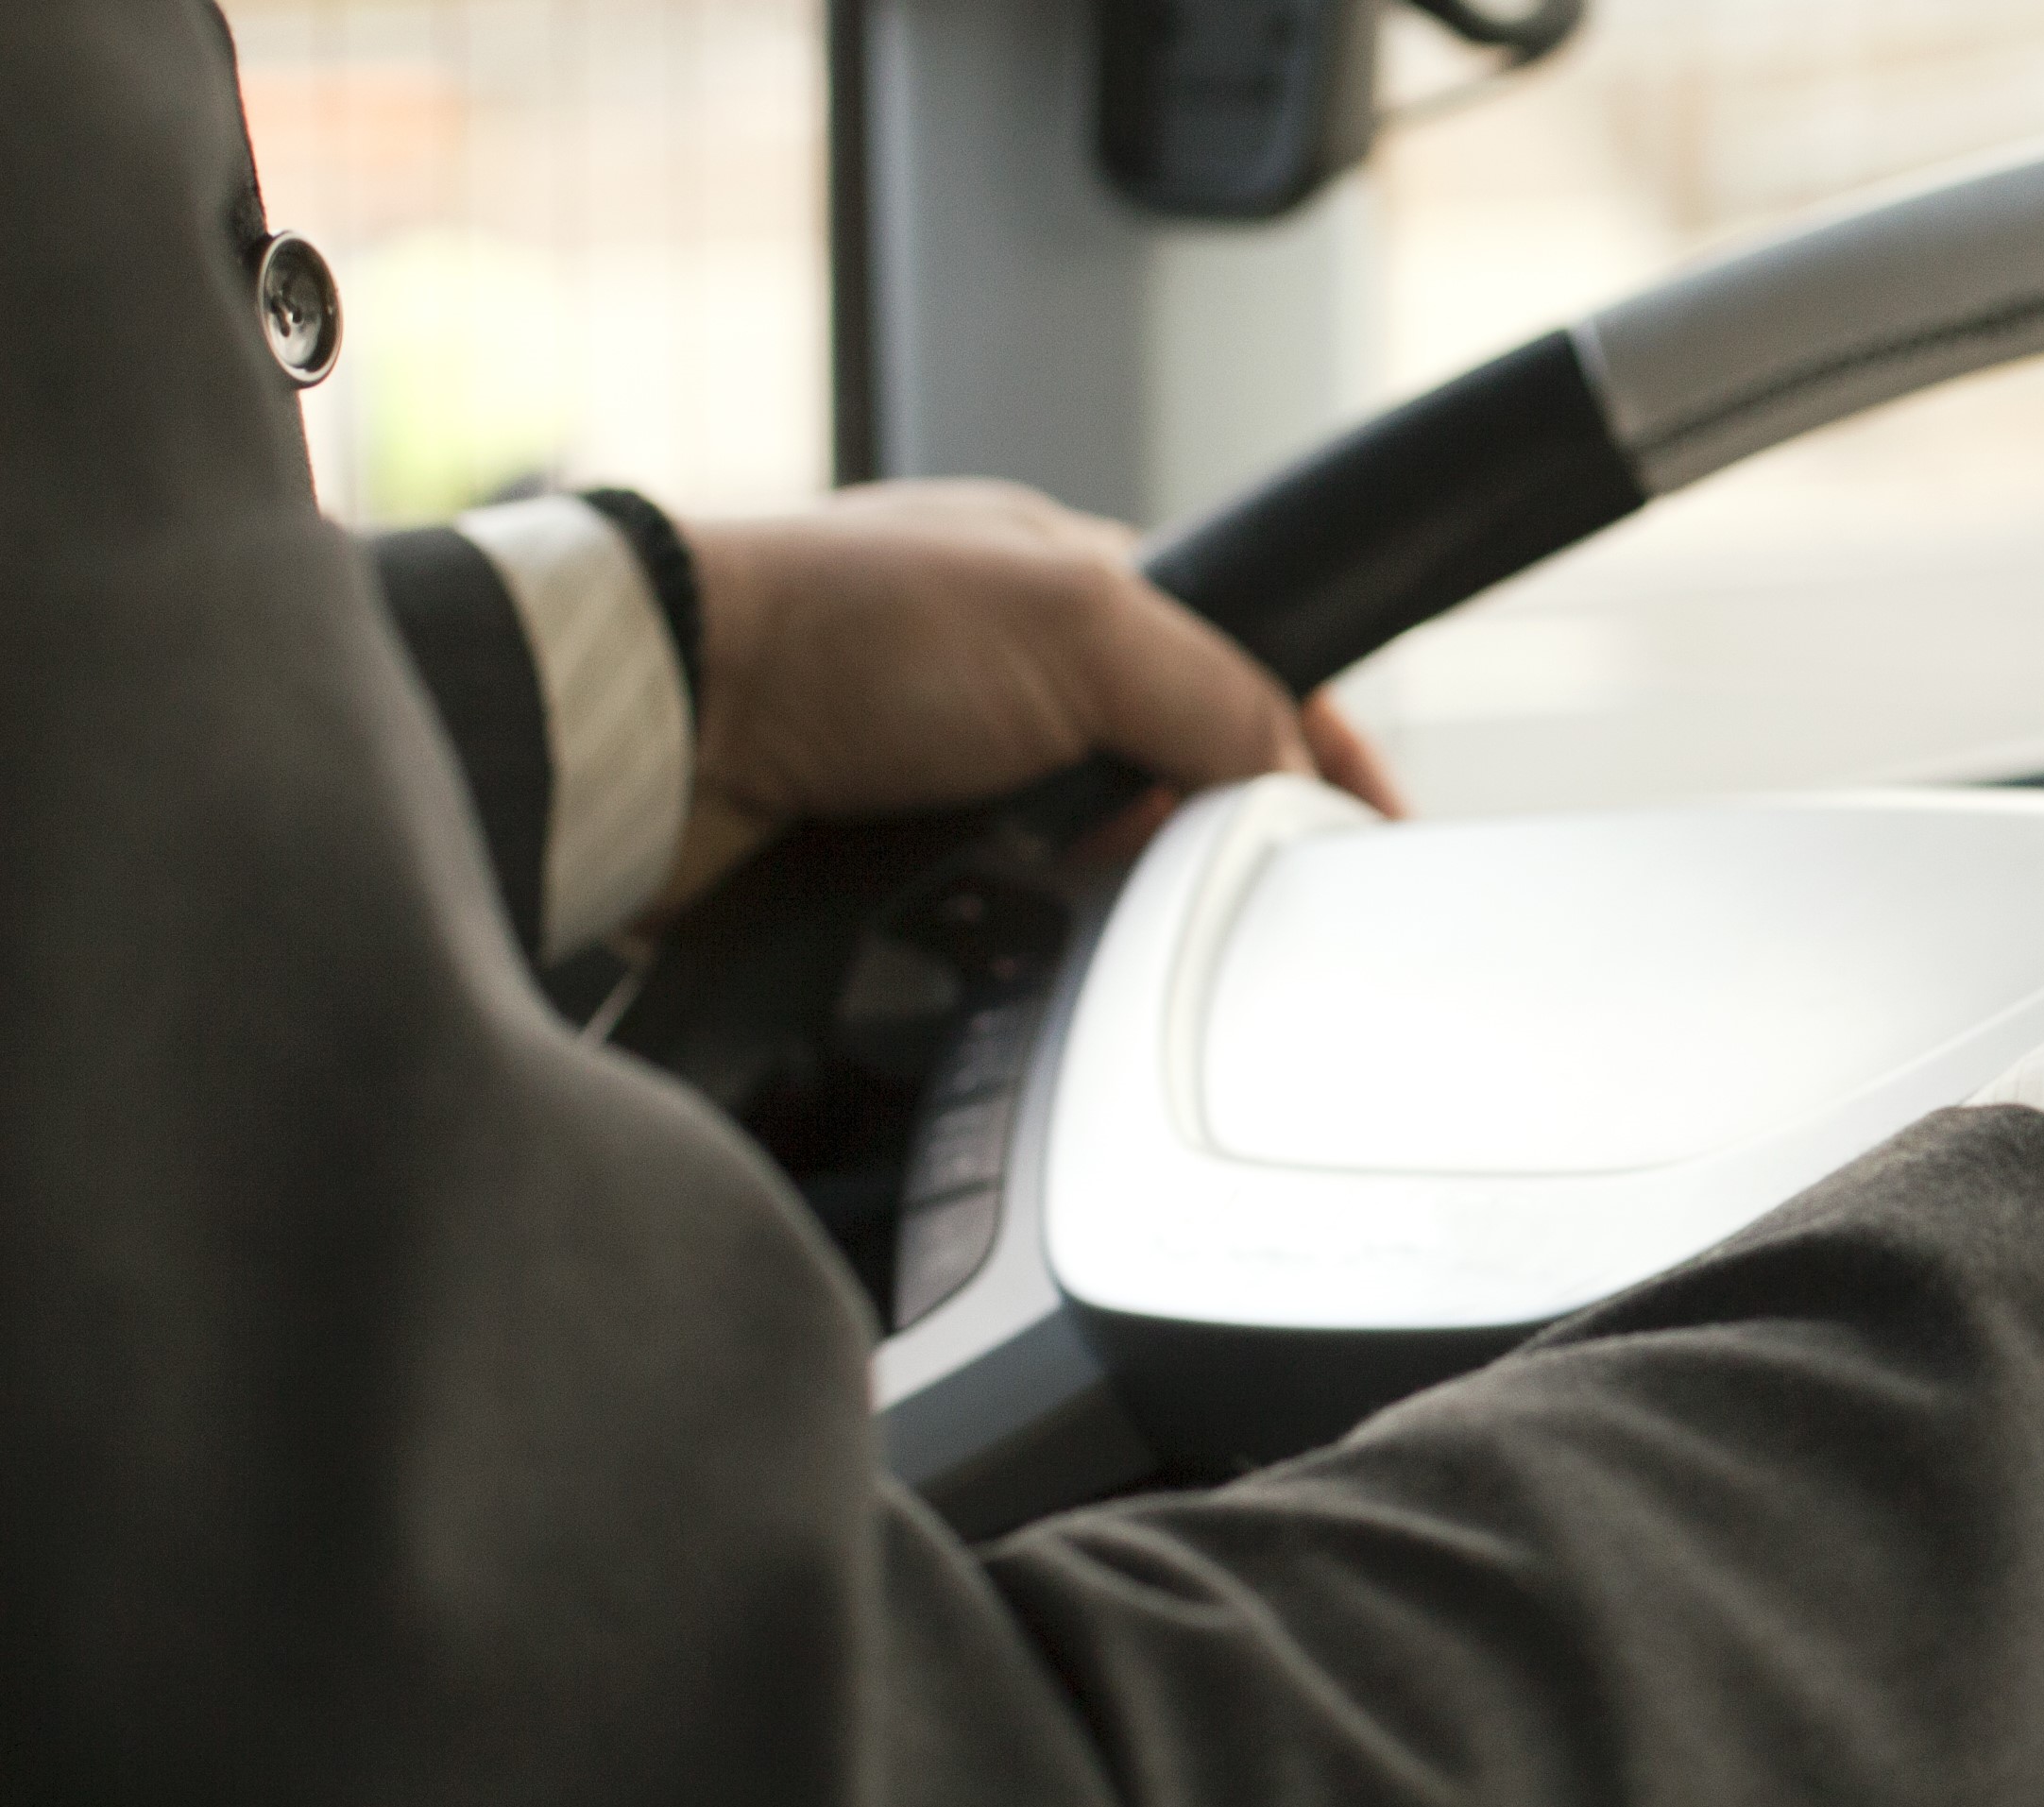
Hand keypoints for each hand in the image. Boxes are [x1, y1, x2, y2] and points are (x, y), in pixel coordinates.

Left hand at [680, 479, 1401, 894]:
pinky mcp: (892, 878)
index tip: (1376, 841)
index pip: (1250, 684)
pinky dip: (1017, 953)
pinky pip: (1002, 942)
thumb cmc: (838, 626)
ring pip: (1094, 882)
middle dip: (1208, 850)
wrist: (656, 723)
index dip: (1322, 761)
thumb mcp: (1082, 622)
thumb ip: (1217, 698)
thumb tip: (1294, 794)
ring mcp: (955, 788)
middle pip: (1179, 796)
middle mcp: (1021, 693)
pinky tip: (1014, 957)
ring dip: (1104, 909)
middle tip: (1231, 898)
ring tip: (1104, 927)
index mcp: (1080, 600)